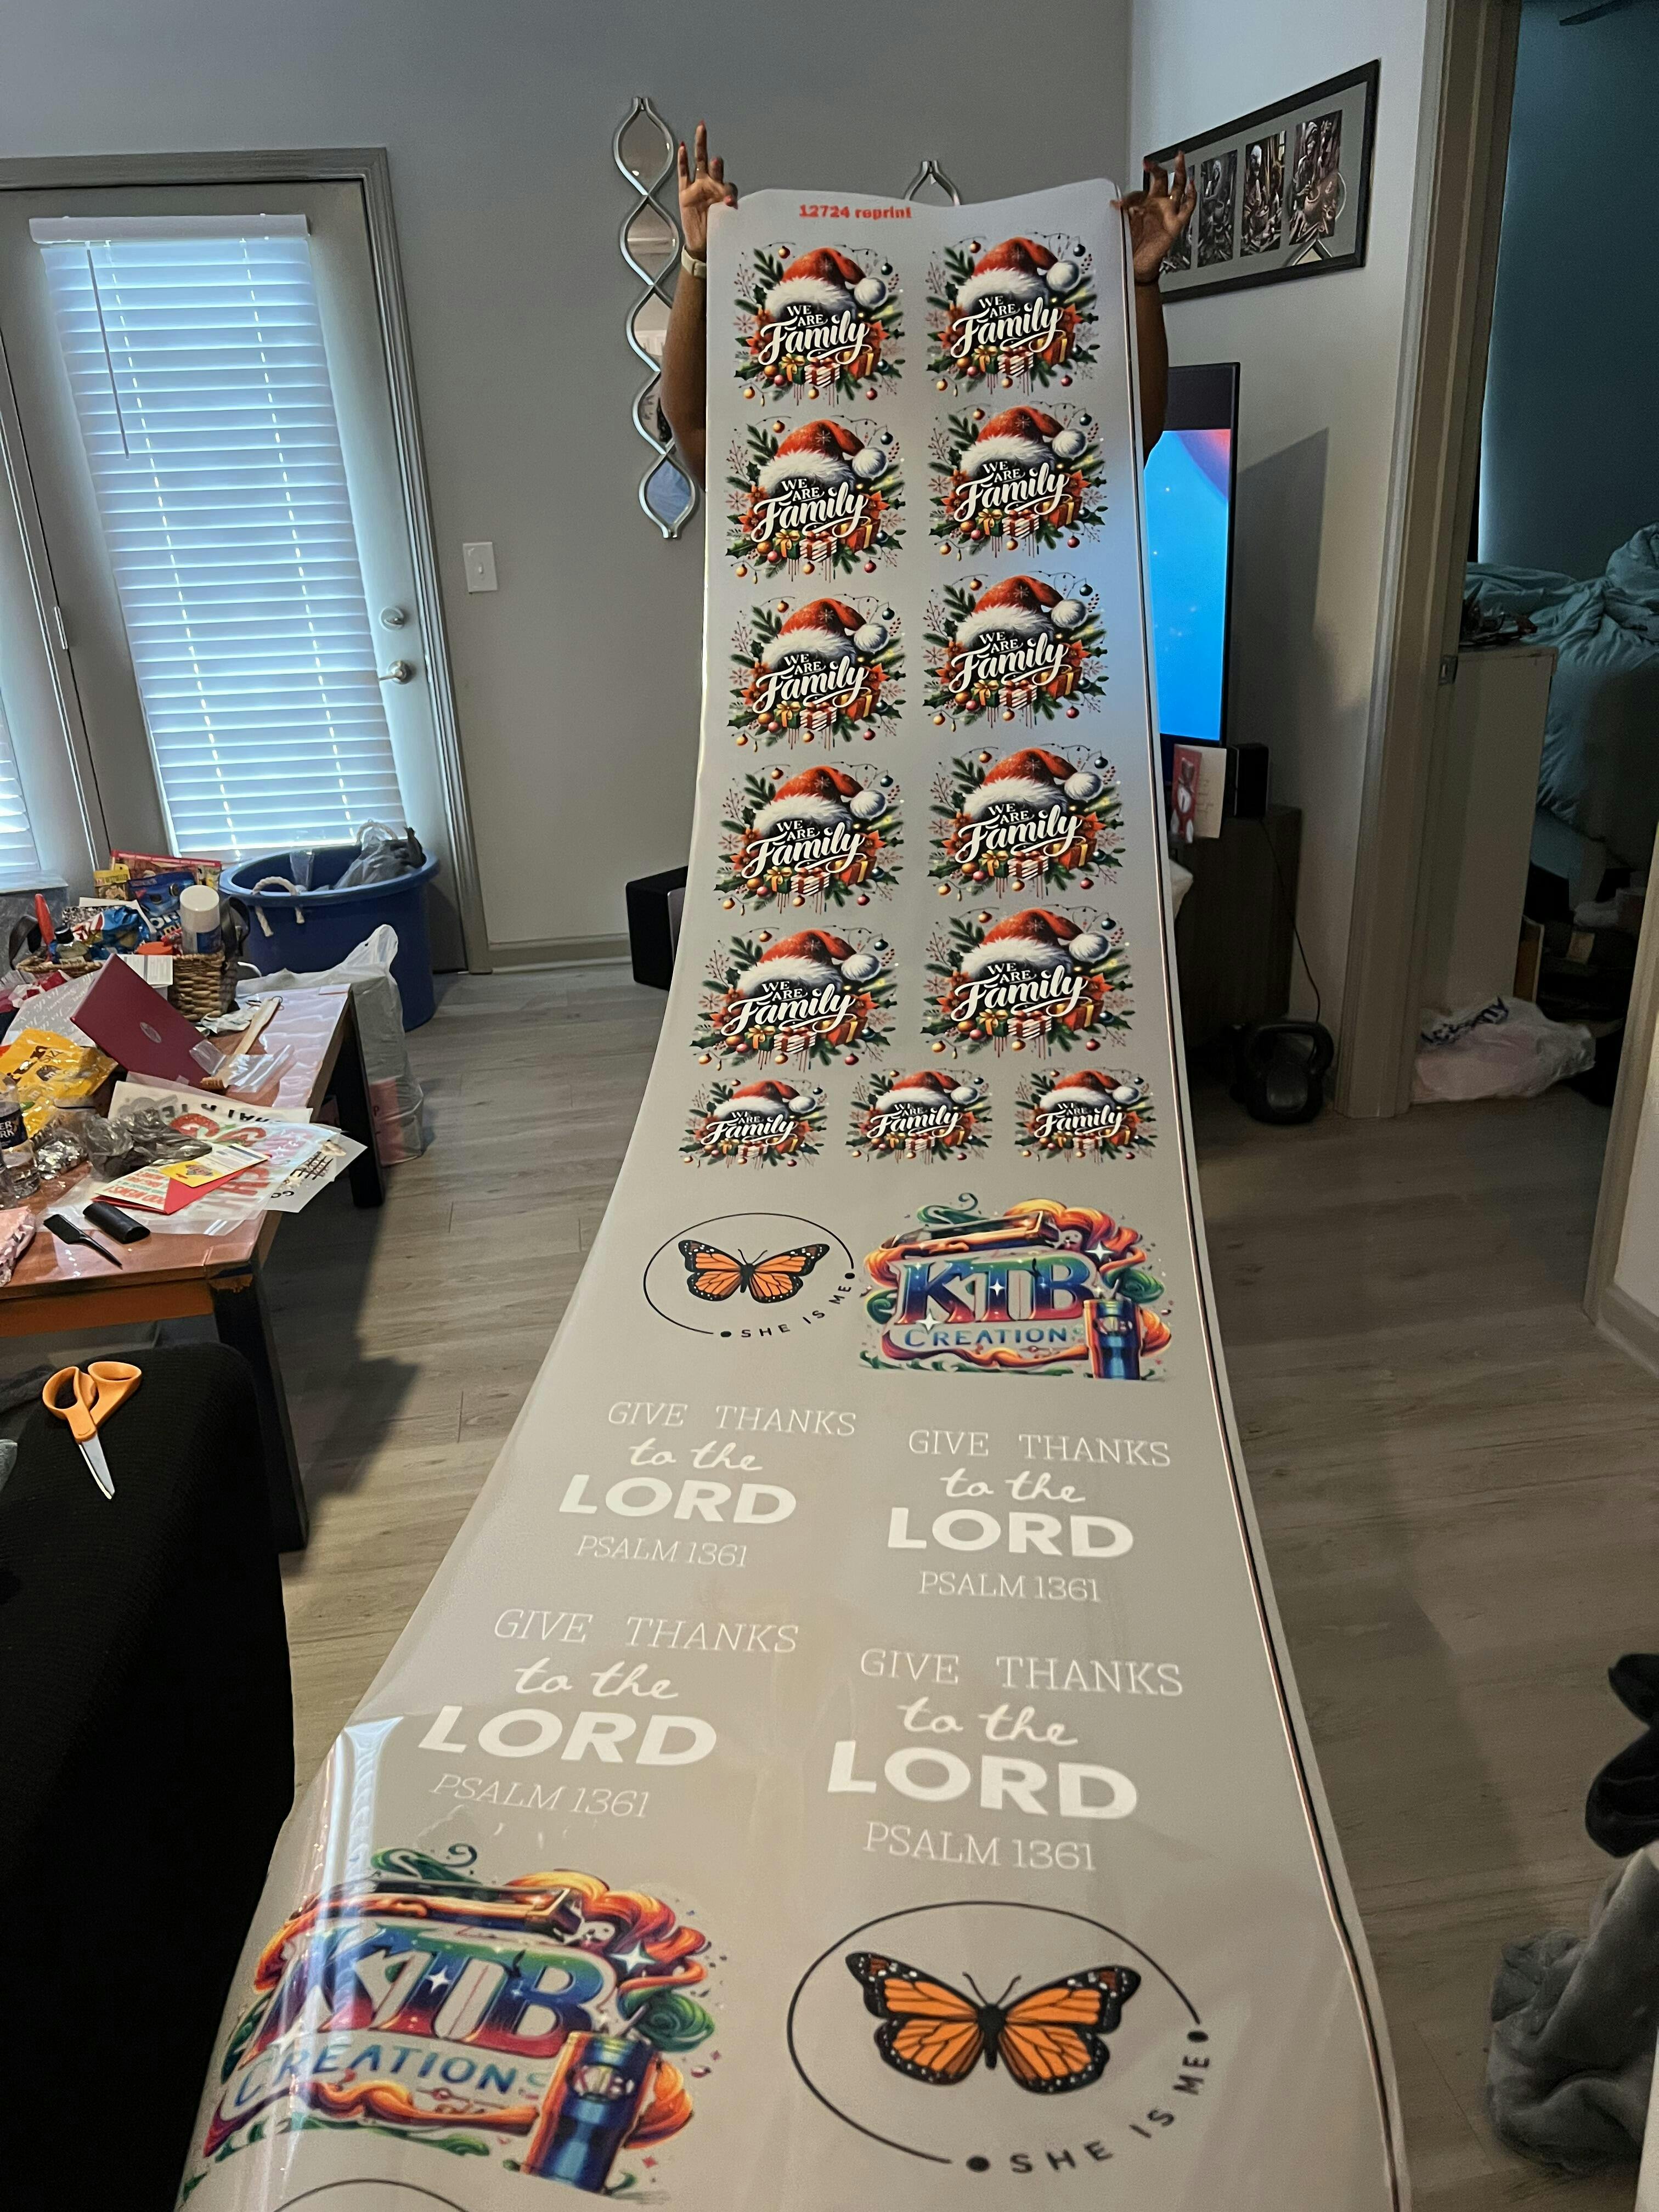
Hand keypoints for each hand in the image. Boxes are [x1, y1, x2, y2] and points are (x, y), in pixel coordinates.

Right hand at [677, 122, 736, 259]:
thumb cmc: (717, 231)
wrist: (702, 244)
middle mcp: (712, 185)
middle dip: (716, 162)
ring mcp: (698, 186)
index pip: (729, 186)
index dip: (730, 192)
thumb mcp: (726, 222)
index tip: (730, 202)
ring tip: (701, 132)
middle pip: (715, 167)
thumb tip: (732, 204)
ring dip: (701, 146)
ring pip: (700, 161)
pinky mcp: (685, 191)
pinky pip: (684, 173)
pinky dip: (682, 160)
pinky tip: (682, 146)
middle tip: (716, 161)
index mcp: (724, 192)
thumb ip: (729, 211)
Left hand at [1114, 152, 1195, 283]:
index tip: (1118, 204)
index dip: (1129, 196)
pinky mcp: (1176, 223)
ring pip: (1177, 187)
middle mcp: (1157, 205)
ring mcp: (1167, 212)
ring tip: (1179, 158)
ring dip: (1179, 172)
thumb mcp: (1123, 225)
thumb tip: (1115, 203)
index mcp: (1144, 204)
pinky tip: (1191, 185)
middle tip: (1149, 162)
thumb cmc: (1131, 245)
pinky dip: (1191, 196)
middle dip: (1157, 168)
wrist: (1137, 264)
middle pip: (1161, 179)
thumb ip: (1121, 212)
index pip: (1139, 190)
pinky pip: (1187, 207)